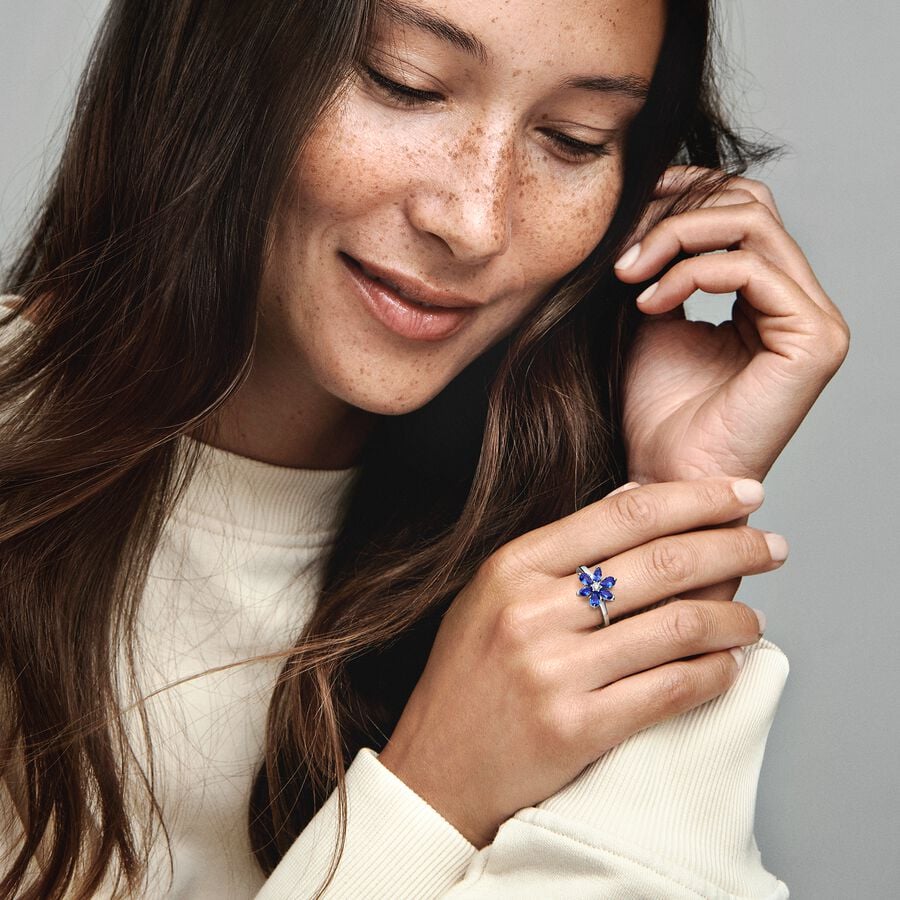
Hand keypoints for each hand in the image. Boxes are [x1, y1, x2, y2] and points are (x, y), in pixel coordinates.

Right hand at [377, 478, 781, 847]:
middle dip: (734, 548)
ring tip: (754, 617)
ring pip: (678, 625)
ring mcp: (553, 671)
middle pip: (662, 563)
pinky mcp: (576, 728)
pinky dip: (715, 672)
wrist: (436, 766)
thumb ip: (559, 549)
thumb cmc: (470, 675)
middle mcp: (532, 611)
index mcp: (512, 566)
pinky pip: (671, 688)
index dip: (695, 497)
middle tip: (772, 547)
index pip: (624, 514)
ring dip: (734, 617)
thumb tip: (638, 500)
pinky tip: (729, 664)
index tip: (742, 494)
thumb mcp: (492, 592)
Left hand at [615, 166, 849, 484]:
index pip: (742, 209)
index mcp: (768, 296)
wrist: (664, 476)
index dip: (687, 190)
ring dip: (675, 237)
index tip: (629, 201)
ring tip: (626, 272)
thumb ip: (663, 266)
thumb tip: (647, 208)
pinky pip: (750, 269)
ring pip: (751, 224)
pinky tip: (648, 302)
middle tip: (623, 243)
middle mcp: (799, 301)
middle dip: (677, 209)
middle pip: (751, 204)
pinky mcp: (814, 339)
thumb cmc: (656, 413)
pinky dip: (689, 273)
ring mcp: (813, 319)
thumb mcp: (652, 320)